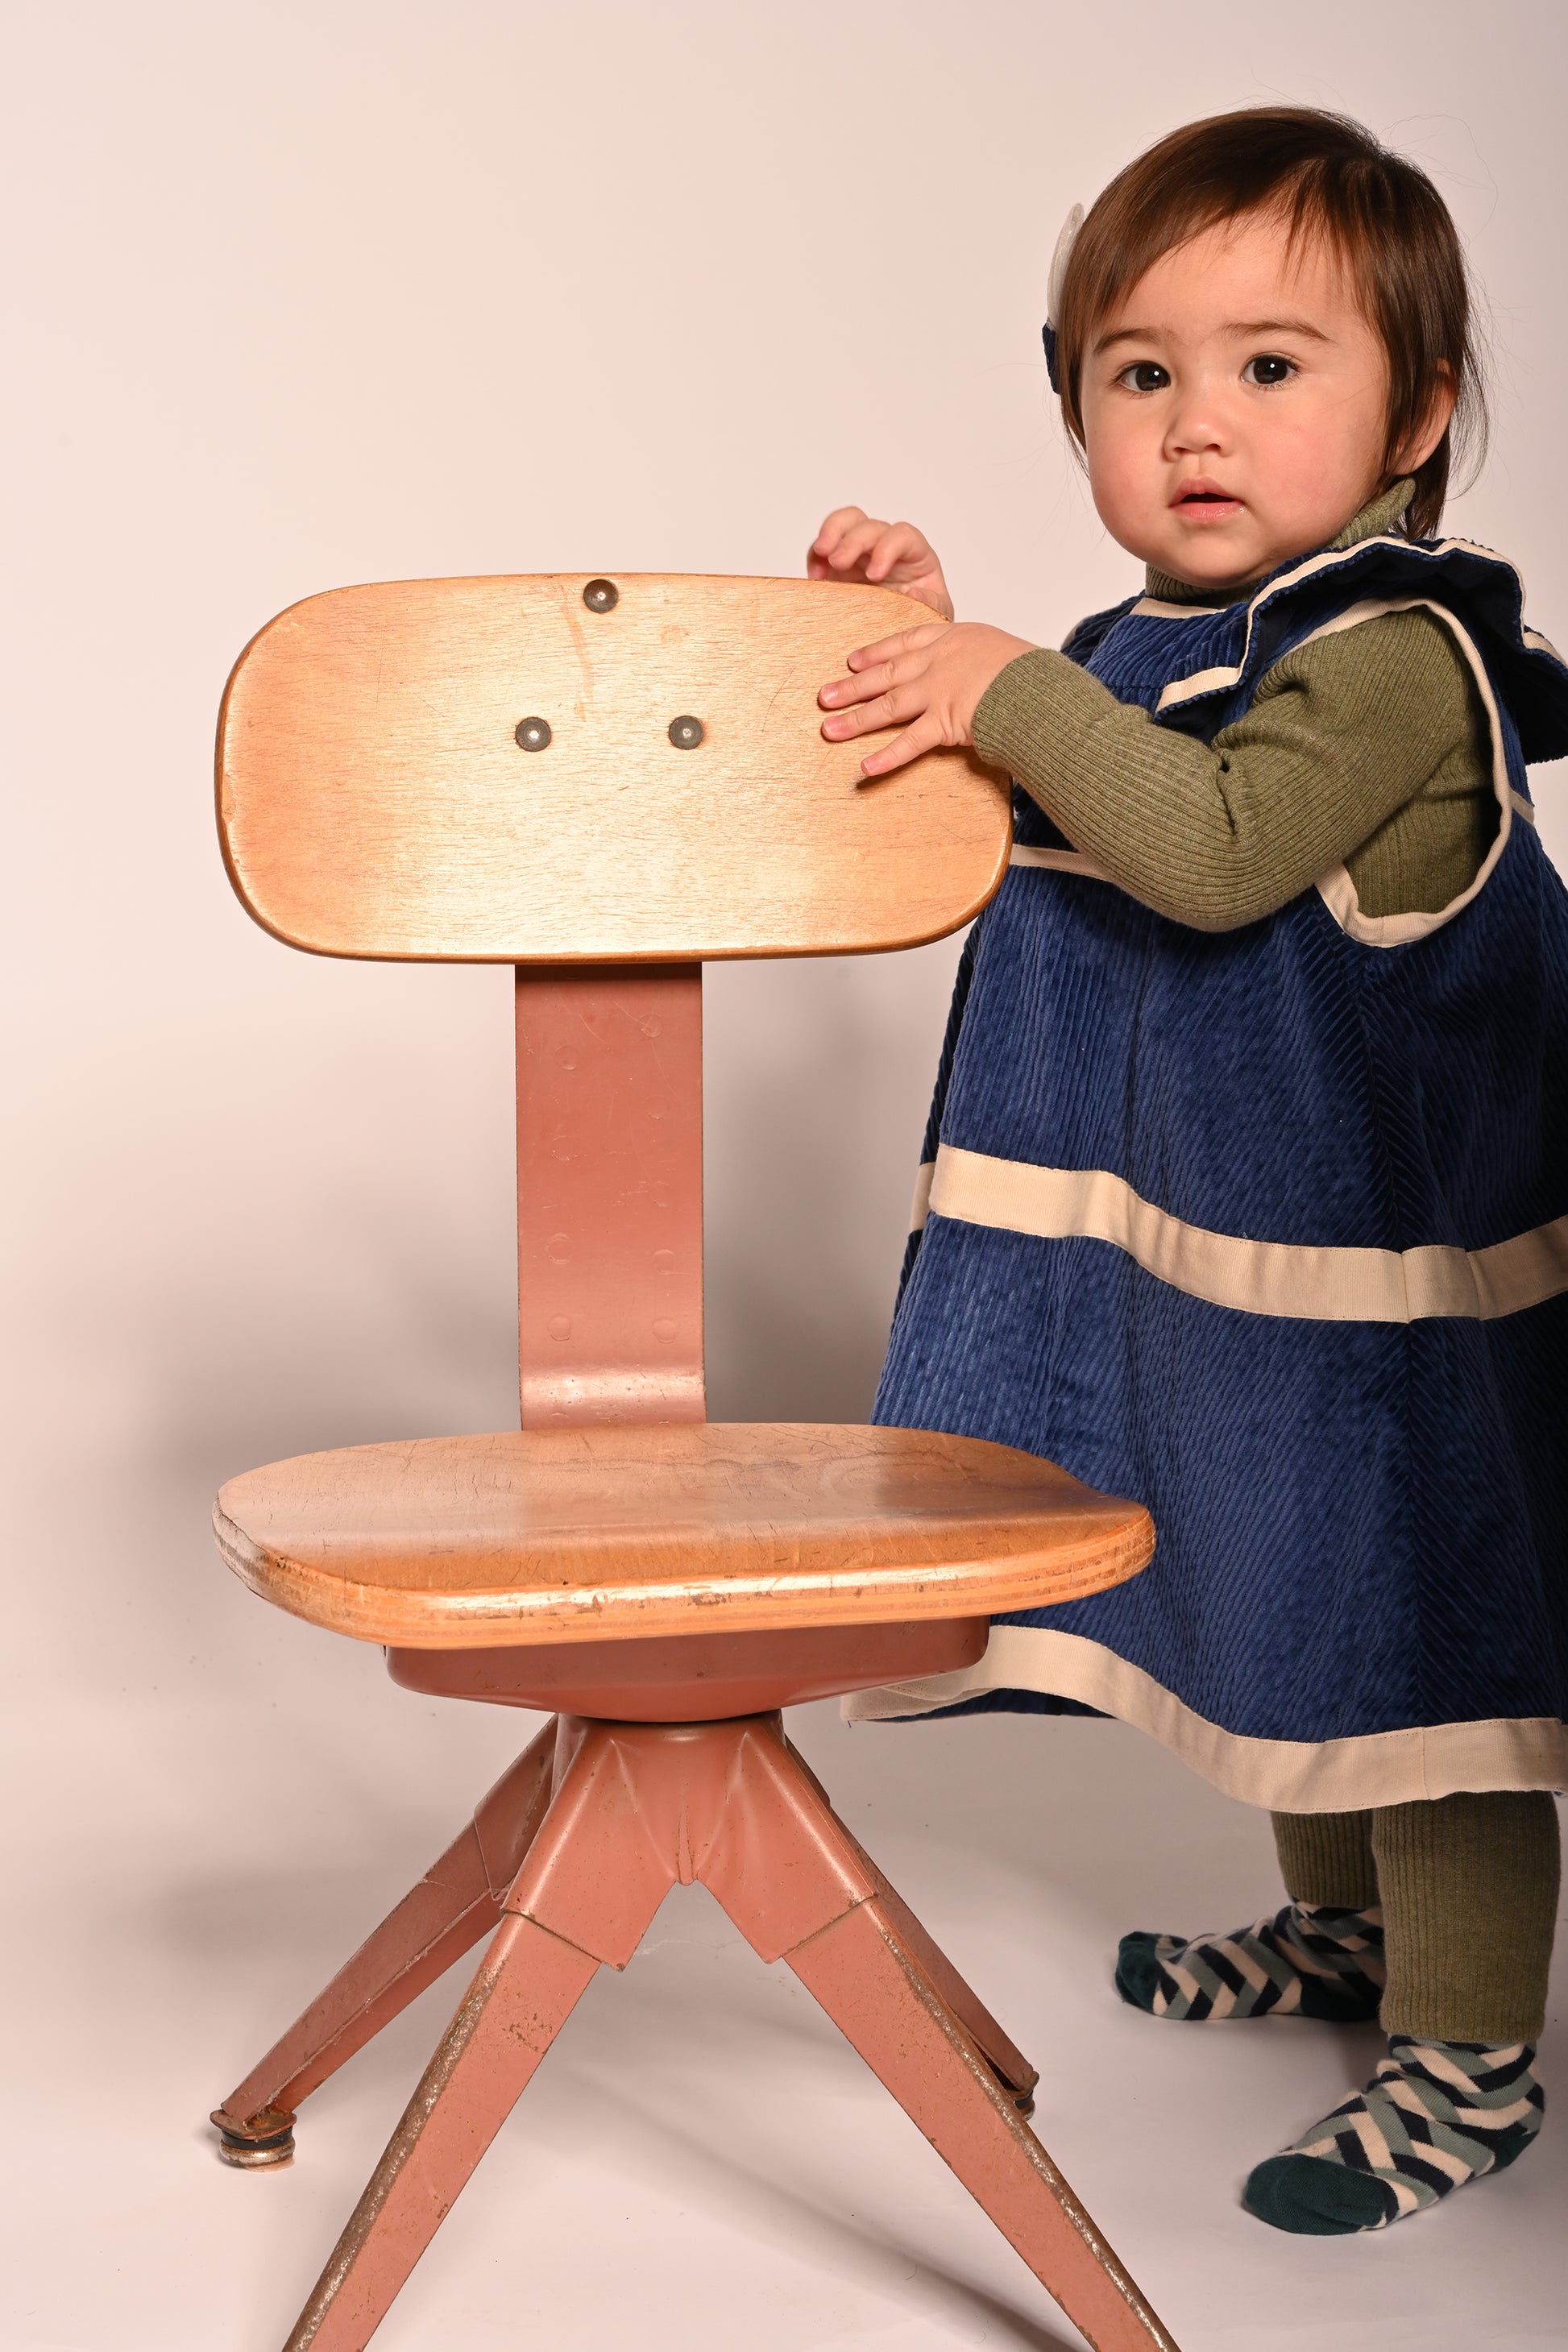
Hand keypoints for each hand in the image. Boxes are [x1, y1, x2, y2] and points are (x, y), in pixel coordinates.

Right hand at [808, 507, 954, 620]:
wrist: (896, 639)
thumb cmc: (920, 618)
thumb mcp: (934, 615)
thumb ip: (931, 604)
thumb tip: (915, 593)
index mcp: (914, 555)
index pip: (902, 536)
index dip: (887, 548)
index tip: (874, 575)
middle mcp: (886, 547)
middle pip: (869, 525)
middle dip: (853, 540)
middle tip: (839, 562)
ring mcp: (859, 553)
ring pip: (845, 522)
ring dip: (831, 532)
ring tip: (821, 553)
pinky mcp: (836, 566)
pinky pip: (822, 549)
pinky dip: (815, 557)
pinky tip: (816, 578)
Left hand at [818, 621, 1034, 775]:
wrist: (1042, 688)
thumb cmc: (1031, 673)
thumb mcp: (1001, 652)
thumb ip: (978, 662)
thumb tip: (974, 675)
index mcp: (954, 639)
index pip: (905, 642)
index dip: (875, 653)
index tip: (853, 660)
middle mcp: (939, 662)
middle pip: (886, 674)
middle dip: (852, 686)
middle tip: (824, 696)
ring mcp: (939, 691)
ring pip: (888, 706)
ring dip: (855, 719)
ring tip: (829, 730)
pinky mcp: (945, 722)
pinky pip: (910, 743)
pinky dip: (887, 757)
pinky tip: (866, 767)